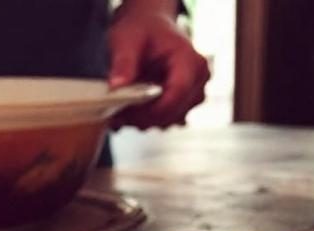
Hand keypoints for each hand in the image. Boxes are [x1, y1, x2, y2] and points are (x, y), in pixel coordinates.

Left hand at [107, 5, 209, 128]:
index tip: (126, 112)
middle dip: (143, 117)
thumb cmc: (142, 29)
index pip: (178, 93)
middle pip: (174, 111)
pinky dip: (145, 119)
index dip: (153, 108)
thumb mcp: (127, 39)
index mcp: (190, 60)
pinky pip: (165, 121)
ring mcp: (194, 94)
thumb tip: (117, 86)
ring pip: (169, 121)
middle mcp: (198, 79)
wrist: (150, 26)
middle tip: (114, 113)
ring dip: (143, 120)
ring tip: (119, 110)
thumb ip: (123, 62)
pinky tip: (128, 111)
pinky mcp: (184, 104)